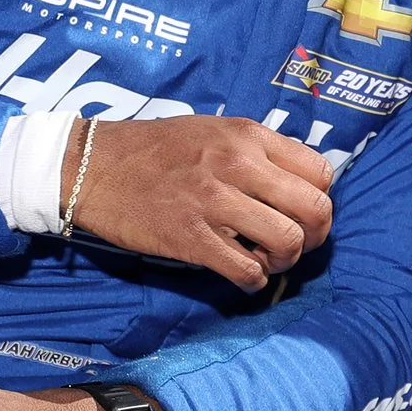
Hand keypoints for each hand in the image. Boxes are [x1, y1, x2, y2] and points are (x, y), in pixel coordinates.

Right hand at [68, 116, 333, 290]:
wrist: (91, 166)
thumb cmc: (154, 149)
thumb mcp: (213, 130)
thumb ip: (256, 151)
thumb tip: (294, 184)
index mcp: (248, 136)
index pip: (321, 172)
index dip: (319, 198)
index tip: (300, 211)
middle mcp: (239, 164)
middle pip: (314, 209)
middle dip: (314, 235)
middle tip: (295, 244)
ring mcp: (215, 201)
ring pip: (287, 241)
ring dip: (284, 259)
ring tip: (265, 259)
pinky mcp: (190, 237)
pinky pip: (246, 269)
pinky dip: (253, 280)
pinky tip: (242, 275)